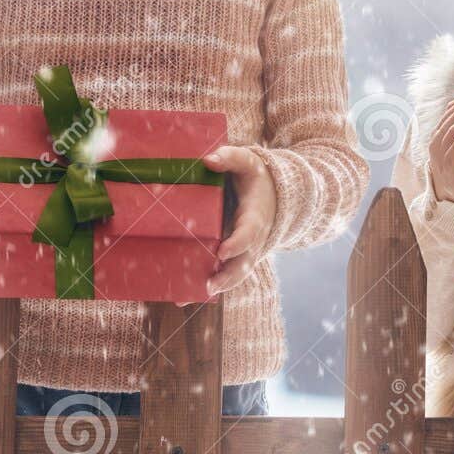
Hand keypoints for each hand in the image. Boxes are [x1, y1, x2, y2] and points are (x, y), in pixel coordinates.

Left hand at [203, 146, 277, 297]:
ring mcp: (243, 251)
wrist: (272, 194)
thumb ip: (231, 157)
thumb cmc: (254, 177)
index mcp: (255, 216)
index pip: (249, 233)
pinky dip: (204, 287)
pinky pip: (222, 275)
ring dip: (214, 287)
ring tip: (189, 296)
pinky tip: (182, 296)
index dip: (237, 244)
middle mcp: (251, 239)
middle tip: (209, 286)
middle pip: (243, 263)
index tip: (222, 252)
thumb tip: (208, 159)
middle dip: (227, 277)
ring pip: (232, 275)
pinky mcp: (232, 257)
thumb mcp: (248, 162)